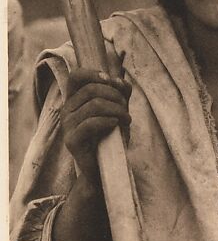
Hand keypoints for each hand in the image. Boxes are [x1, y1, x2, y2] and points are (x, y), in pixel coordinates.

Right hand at [60, 68, 131, 182]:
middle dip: (115, 95)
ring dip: (117, 109)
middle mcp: (67, 109)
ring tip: (127, 119)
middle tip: (126, 108)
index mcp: (75, 99)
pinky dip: (109, 120)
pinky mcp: (72, 141)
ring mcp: (68, 125)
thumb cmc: (111, 137)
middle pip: (92, 89)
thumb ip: (120, 91)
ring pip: (95, 104)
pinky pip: (92, 122)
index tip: (112, 81)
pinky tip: (117, 125)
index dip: (95, 73)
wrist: (105, 168)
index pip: (76, 76)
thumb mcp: (118, 109)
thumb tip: (121, 72)